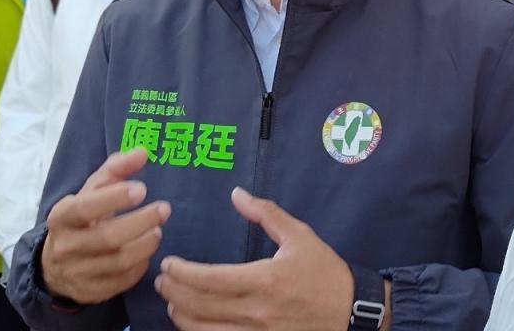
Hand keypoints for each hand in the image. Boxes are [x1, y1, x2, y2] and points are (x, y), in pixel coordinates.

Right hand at [41, 148, 170, 304]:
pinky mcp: (90, 292)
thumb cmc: (83, 217)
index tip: (142, 189)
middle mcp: (65, 246)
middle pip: (109, 237)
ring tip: (157, 231)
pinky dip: (140, 266)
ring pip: (119, 261)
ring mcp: (77, 272)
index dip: (115, 198)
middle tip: (164, 209)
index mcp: (62, 216)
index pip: (86, 208)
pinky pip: (122, 281)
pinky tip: (146, 252)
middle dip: (142, 222)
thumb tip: (142, 152)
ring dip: (146, 244)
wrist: (55, 263)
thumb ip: (117, 168)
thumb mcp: (92, 190)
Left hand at [155, 188, 389, 329]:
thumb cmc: (324, 271)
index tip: (168, 264)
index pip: (210, 279)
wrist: (351, 311)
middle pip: (199, 307)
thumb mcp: (299, 235)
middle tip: (161, 280)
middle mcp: (257, 311)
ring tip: (172, 303)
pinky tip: (195, 323)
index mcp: (265, 279)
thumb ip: (266, 214)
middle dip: (173, 293)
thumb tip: (237, 195)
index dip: (182, 273)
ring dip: (181, 317)